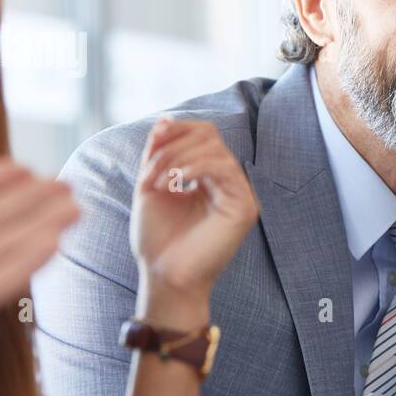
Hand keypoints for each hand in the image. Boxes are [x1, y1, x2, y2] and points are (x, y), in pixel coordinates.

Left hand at [131, 118, 258, 324]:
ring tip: (159, 181)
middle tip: (151, 169)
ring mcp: (239, 193)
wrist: (165, 277)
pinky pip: (224, 168)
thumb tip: (164, 119)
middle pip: (210, 135)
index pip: (202, 134)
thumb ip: (157, 154)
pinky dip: (196, 167)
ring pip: (215, 149)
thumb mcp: (150, 186)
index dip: (177, 129)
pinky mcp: (244, 207)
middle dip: (175, 143)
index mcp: (207, 176)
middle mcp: (227, 182)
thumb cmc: (158, 239)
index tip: (152, 144)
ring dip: (179, 158)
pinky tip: (177, 182)